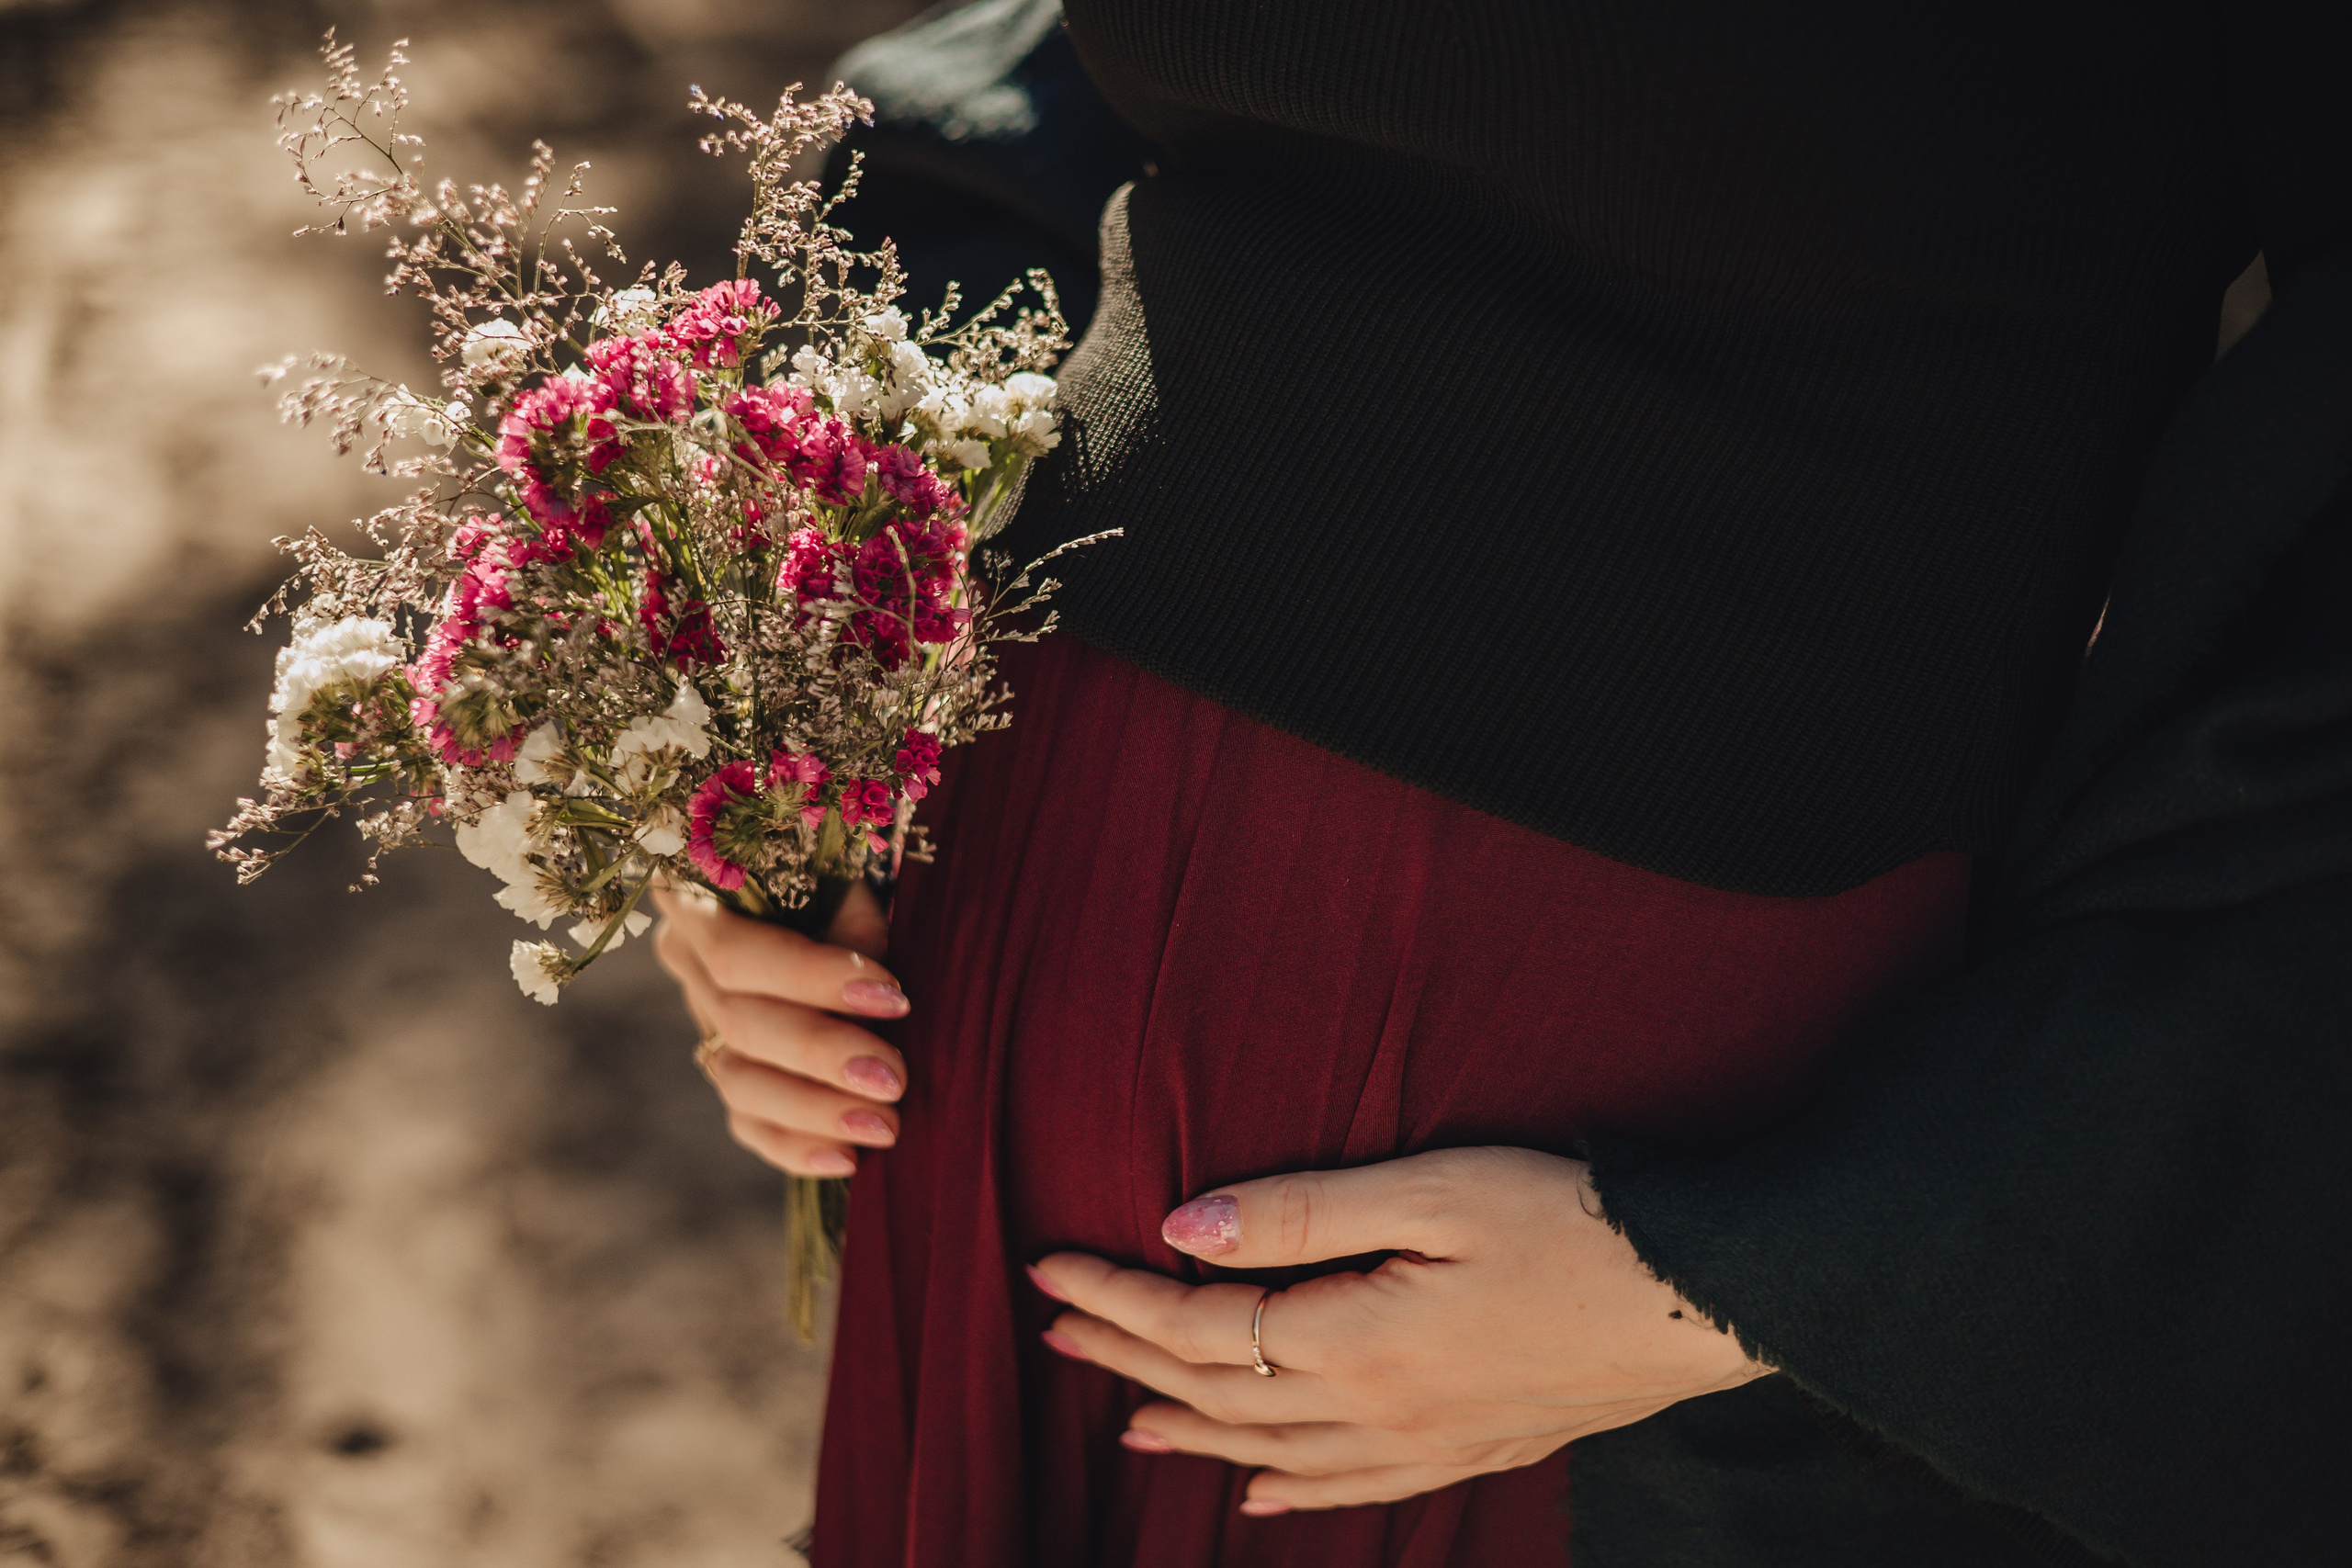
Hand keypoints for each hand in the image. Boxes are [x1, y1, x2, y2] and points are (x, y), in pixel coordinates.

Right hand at [652, 881, 908, 1176]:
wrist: (841, 893)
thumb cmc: (847, 869)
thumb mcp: (846, 869)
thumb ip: (850, 912)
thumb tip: (869, 963)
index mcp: (699, 896)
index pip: (734, 953)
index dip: (809, 979)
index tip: (891, 998)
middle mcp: (687, 959)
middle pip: (739, 1023)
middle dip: (821, 1055)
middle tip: (892, 1079)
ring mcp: (703, 1019)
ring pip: (738, 1080)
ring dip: (815, 1109)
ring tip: (884, 1126)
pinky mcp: (730, 1069)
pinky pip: (747, 1121)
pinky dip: (795, 1145)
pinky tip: (845, 1160)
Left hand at [1030, 1146, 1769, 1513]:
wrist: (1706, 1294)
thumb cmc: (1573, 1218)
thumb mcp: (1430, 1190)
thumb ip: (1300, 1214)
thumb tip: (1181, 1229)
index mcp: (1356, 1343)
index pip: (1199, 1328)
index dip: (1115, 1300)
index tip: (1049, 1267)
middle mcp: (1378, 1413)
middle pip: (1221, 1395)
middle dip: (1129, 1360)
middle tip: (1057, 1333)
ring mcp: (1427, 1442)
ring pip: (1273, 1452)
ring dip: (1192, 1430)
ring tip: (1129, 1418)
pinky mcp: (1474, 1448)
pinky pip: (1354, 1488)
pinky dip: (1291, 1492)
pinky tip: (1262, 1494)